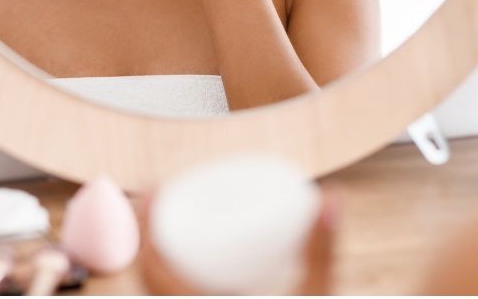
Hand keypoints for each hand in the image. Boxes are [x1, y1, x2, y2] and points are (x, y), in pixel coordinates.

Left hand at [137, 189, 339, 294]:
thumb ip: (323, 251)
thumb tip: (332, 194)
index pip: (153, 270)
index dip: (145, 226)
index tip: (153, 190)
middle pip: (146, 282)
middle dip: (147, 237)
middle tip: (160, 200)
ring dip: (153, 263)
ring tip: (165, 226)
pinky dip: (163, 288)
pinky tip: (171, 271)